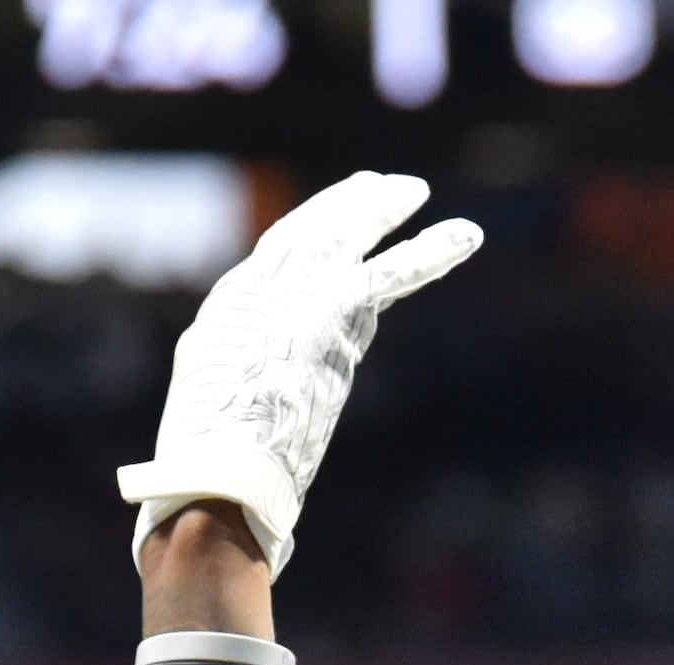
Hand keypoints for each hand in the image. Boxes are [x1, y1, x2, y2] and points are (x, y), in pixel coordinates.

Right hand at [119, 170, 481, 575]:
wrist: (224, 467)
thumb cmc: (210, 452)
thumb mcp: (212, 392)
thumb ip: (245, 361)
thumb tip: (280, 373)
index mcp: (236, 308)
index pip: (283, 255)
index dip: (316, 231)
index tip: (343, 217)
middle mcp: (267, 290)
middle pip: (314, 234)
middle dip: (349, 208)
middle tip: (384, 188)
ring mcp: (301, 298)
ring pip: (349, 240)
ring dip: (383, 212)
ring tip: (417, 190)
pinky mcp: (336, 315)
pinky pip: (390, 276)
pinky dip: (428, 252)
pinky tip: (463, 236)